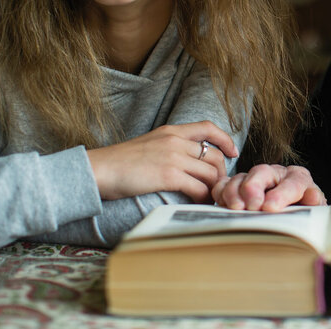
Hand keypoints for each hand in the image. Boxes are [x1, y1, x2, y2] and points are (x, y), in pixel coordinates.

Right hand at [87, 121, 238, 202]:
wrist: (98, 169)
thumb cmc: (119, 162)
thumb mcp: (148, 144)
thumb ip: (169, 147)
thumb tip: (186, 161)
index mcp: (171, 131)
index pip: (208, 127)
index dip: (225, 139)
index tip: (233, 152)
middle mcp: (175, 140)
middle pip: (214, 155)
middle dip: (222, 173)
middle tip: (218, 186)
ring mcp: (173, 157)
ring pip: (210, 172)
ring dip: (214, 188)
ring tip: (210, 198)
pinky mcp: (168, 175)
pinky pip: (198, 187)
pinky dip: (204, 197)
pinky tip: (199, 202)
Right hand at [212, 164, 326, 210]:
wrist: (290, 216)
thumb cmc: (301, 212)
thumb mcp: (312, 210)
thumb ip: (314, 203)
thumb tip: (312, 196)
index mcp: (298, 178)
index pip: (293, 182)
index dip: (282, 194)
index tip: (271, 207)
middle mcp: (275, 174)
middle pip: (262, 172)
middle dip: (254, 188)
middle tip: (252, 206)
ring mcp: (254, 179)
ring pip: (240, 178)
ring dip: (235, 192)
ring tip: (236, 209)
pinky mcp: (237, 187)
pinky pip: (224, 184)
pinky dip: (221, 193)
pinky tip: (223, 205)